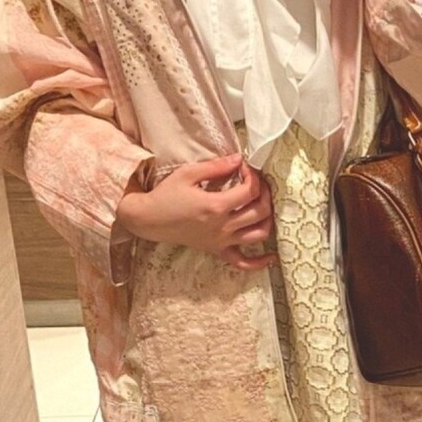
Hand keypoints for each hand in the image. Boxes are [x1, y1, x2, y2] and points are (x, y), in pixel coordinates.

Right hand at [116, 154, 276, 271]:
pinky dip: (259, 262)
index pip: (250, 191)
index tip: (245, 167)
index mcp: (215, 206)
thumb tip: (239, 159)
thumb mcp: (188, 173)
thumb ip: (216, 166)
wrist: (150, 220)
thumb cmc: (166, 195)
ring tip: (263, 205)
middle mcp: (222, 227)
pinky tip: (271, 256)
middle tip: (256, 183)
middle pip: (260, 211)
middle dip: (264, 193)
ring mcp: (221, 241)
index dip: (253, 176)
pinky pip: (243, 262)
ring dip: (268, 220)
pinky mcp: (217, 250)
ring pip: (259, 235)